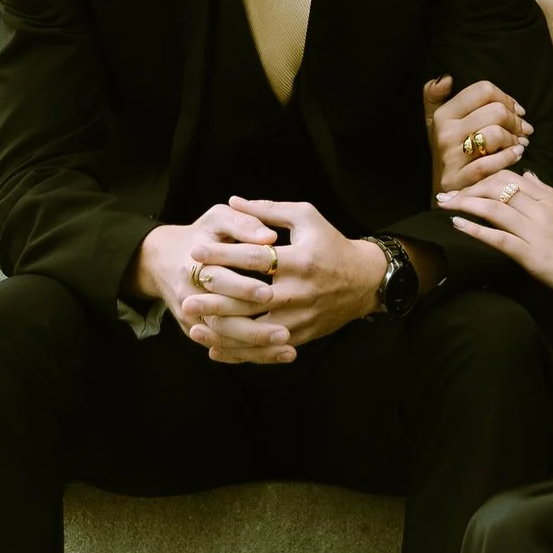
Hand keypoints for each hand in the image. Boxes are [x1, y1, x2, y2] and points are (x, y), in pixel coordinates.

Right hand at [138, 204, 295, 367]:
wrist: (164, 259)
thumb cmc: (202, 235)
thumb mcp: (217, 219)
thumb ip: (243, 223)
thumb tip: (269, 237)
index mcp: (193, 264)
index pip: (218, 279)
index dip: (243, 287)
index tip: (271, 292)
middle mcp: (188, 294)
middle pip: (220, 318)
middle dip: (252, 328)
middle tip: (285, 332)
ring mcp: (190, 317)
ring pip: (223, 338)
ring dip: (255, 347)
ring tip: (287, 348)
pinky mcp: (196, 331)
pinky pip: (224, 348)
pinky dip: (251, 354)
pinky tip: (279, 354)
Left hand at [202, 196, 385, 352]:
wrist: (365, 281)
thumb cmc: (331, 244)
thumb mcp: (306, 218)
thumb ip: (269, 210)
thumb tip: (234, 201)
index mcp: (300, 260)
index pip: (256, 257)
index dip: (223, 253)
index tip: (196, 251)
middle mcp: (300, 292)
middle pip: (252, 299)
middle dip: (216, 300)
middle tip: (187, 297)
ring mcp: (301, 318)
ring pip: (256, 330)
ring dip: (223, 331)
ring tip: (193, 325)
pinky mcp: (301, 336)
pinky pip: (266, 349)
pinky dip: (239, 352)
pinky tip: (214, 349)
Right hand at [423, 75, 532, 196]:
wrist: (445, 193)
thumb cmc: (450, 152)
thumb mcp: (437, 122)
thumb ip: (436, 95)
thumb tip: (446, 78)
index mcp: (443, 114)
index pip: (484, 90)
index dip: (506, 98)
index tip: (516, 110)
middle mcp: (445, 132)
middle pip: (495, 111)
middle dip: (516, 120)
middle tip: (523, 130)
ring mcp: (452, 157)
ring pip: (496, 134)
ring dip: (514, 139)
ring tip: (519, 144)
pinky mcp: (461, 179)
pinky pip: (492, 162)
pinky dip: (510, 157)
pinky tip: (516, 155)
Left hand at [443, 163, 552, 307]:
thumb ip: (549, 194)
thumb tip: (529, 174)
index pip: (513, 177)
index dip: (486, 176)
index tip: (467, 179)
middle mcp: (543, 211)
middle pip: (499, 188)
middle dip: (469, 187)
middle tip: (446, 190)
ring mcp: (538, 233)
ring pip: (495, 209)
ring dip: (465, 204)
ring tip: (444, 203)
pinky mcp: (534, 256)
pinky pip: (499, 239)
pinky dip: (476, 230)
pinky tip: (458, 224)